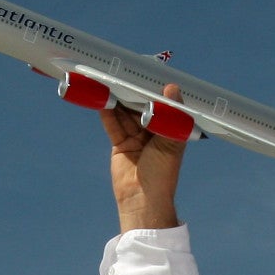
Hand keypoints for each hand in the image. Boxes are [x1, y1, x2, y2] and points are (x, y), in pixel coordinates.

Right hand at [99, 82, 186, 230]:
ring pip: (125, 114)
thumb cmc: (162, 173)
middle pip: (141, 107)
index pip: (162, 105)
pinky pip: (113, 125)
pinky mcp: (121, 145)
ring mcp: (136, 138)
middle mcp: (153, 132)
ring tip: (110, 82)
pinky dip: (107, 113)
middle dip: (133, 93)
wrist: (142, 200)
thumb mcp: (170, 141)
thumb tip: (172, 88)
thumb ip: (171, 114)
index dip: (155, 91)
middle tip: (124, 73)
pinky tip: (102, 99)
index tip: (147, 73)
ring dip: (118, 100)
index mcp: (170, 130)